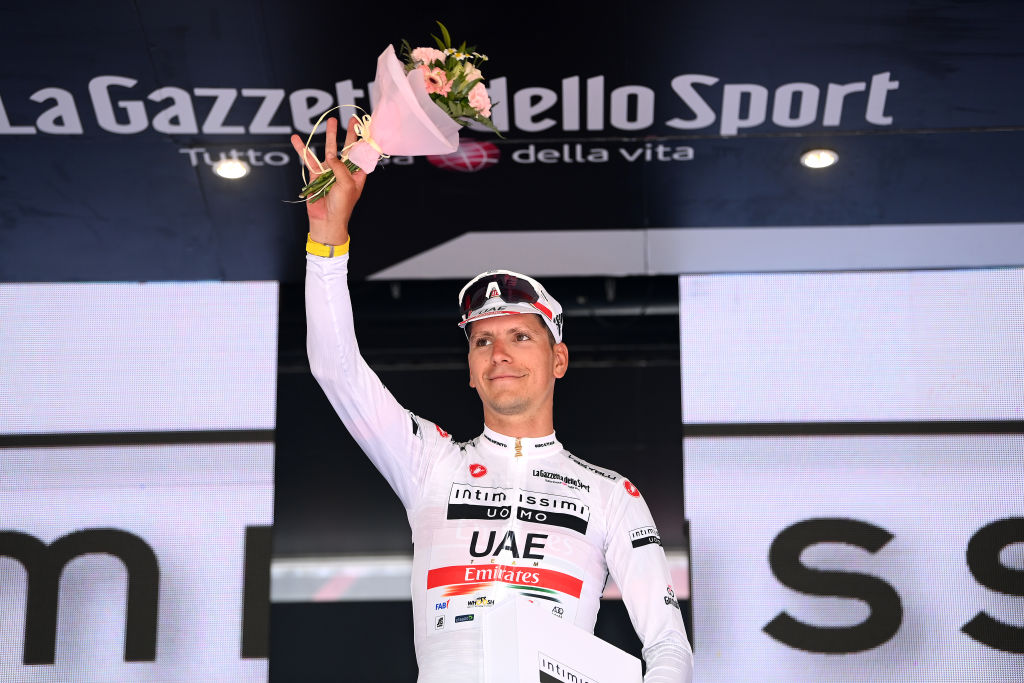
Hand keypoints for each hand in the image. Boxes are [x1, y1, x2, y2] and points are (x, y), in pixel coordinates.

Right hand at [290, 116, 366, 245]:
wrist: (326, 220)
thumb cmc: (342, 206)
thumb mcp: (346, 185)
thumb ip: (340, 168)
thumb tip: (331, 156)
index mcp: (357, 174)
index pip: (362, 154)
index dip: (364, 142)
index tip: (366, 128)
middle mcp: (344, 171)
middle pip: (347, 148)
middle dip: (349, 133)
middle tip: (352, 119)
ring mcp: (330, 171)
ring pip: (329, 149)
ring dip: (329, 135)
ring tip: (331, 120)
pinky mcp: (316, 175)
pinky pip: (309, 159)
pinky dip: (302, 149)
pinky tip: (296, 139)